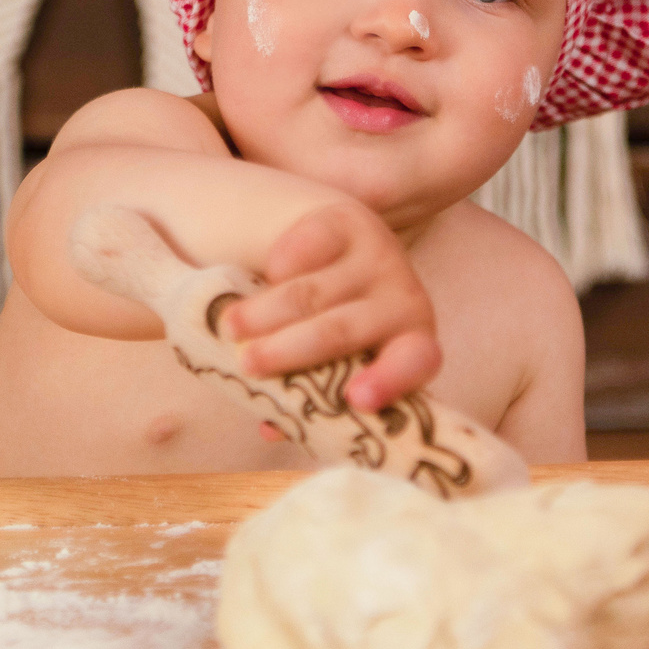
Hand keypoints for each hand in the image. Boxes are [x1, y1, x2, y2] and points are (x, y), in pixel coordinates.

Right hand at [221, 202, 440, 411]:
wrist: (343, 250)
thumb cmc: (338, 324)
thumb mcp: (336, 362)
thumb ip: (311, 395)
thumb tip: (270, 428)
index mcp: (411, 344)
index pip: (416, 363)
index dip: (390, 382)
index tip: (355, 398)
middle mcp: (404, 298)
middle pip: (343, 330)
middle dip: (291, 350)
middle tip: (248, 363)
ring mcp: (378, 256)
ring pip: (314, 292)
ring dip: (266, 312)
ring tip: (231, 328)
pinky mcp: (348, 220)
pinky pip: (306, 247)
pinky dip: (278, 267)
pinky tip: (258, 280)